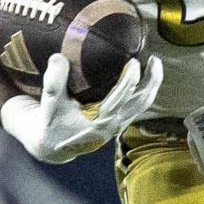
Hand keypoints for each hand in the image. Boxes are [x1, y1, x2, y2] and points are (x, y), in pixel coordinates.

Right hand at [0, 53, 162, 162]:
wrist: (52, 147)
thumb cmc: (51, 124)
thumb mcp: (49, 104)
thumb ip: (53, 81)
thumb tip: (59, 56)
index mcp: (100, 121)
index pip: (123, 96)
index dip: (131, 76)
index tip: (132, 60)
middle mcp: (113, 125)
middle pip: (142, 102)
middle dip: (152, 80)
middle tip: (155, 59)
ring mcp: (117, 125)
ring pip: (142, 105)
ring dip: (152, 85)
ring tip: (155, 65)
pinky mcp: (117, 124)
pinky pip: (137, 107)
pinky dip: (144, 91)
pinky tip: (144, 77)